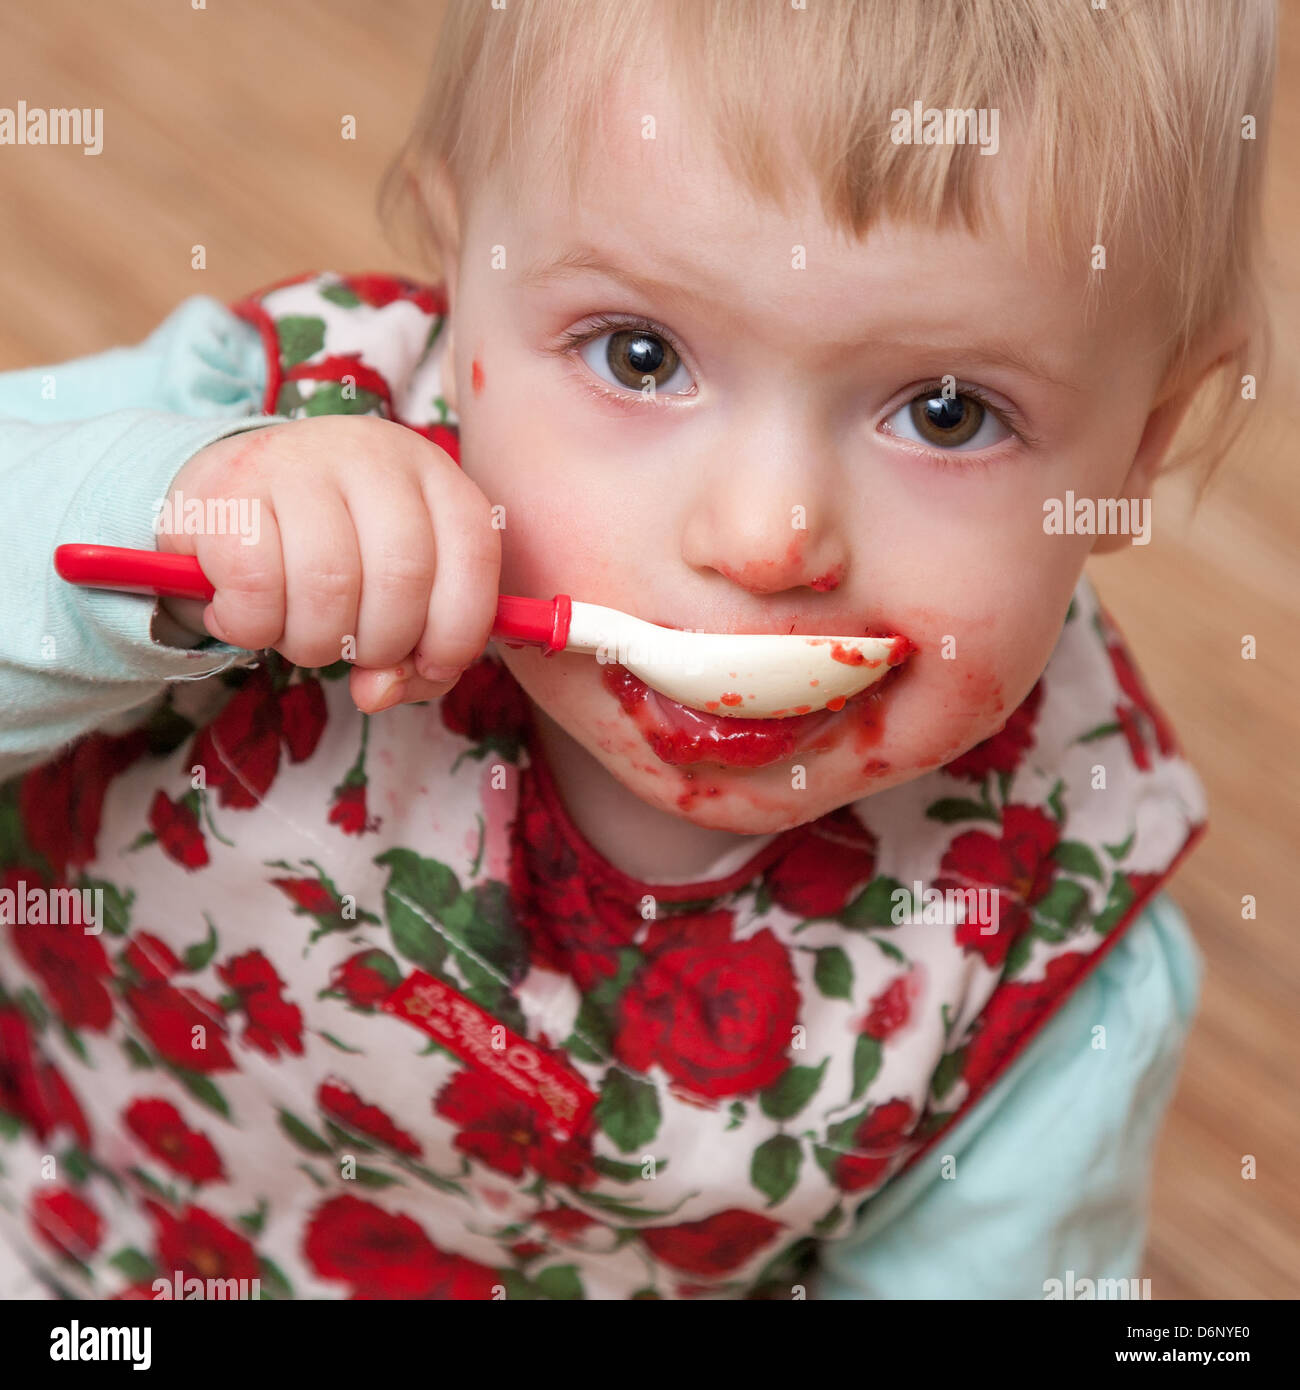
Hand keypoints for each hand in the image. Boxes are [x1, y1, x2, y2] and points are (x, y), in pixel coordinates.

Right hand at [156, 415, 500, 712]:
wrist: (223, 500)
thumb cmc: (327, 557)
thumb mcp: (390, 598)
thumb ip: (411, 659)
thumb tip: (378, 691)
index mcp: (431, 474)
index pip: (472, 553)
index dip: (458, 630)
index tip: (432, 665)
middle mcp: (370, 455)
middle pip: (402, 575)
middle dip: (381, 645)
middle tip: (351, 651)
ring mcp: (297, 462)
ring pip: (329, 583)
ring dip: (315, 643)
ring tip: (297, 635)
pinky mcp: (228, 488)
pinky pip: (255, 584)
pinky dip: (252, 627)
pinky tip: (246, 618)